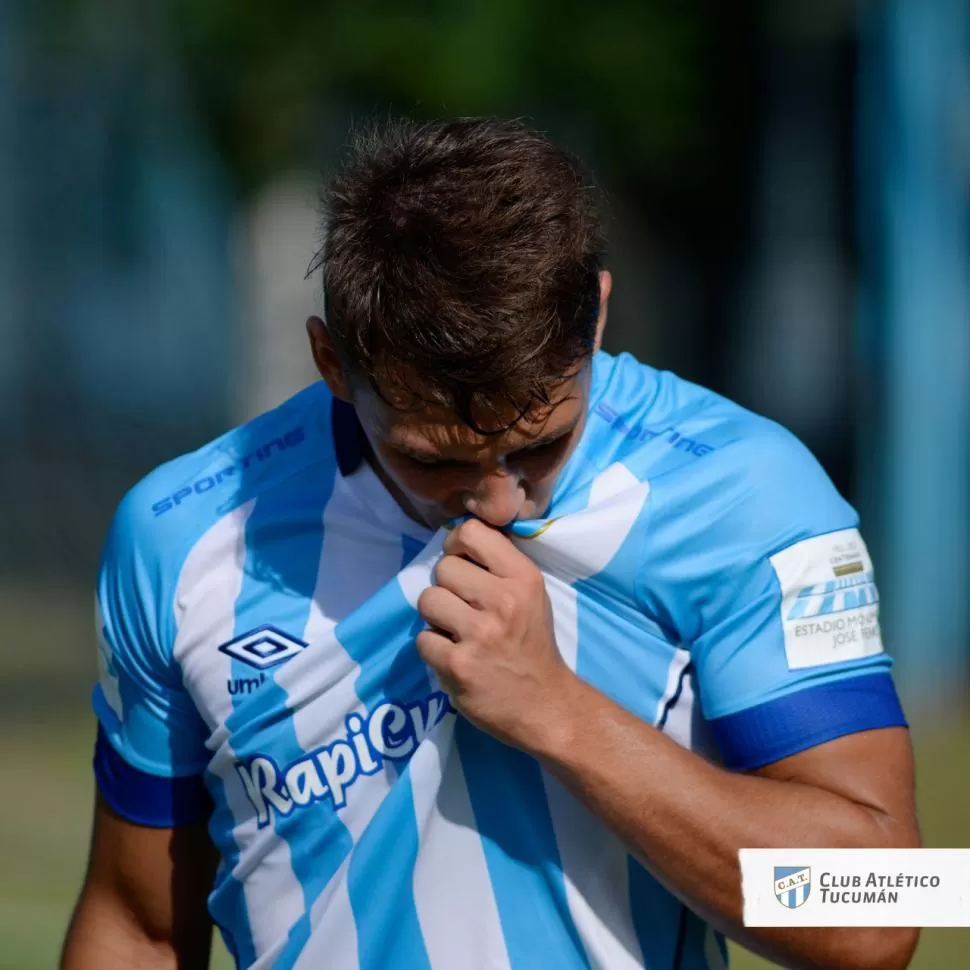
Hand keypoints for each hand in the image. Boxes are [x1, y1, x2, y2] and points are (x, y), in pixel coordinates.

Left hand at [416, 518, 575, 749]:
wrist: (545, 706)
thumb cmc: (533, 645)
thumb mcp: (531, 595)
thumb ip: (498, 566)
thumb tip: (457, 538)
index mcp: (523, 578)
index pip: (471, 532)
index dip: (456, 545)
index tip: (461, 564)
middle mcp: (503, 601)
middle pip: (444, 568)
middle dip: (448, 588)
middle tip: (464, 610)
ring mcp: (479, 634)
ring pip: (427, 600)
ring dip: (436, 618)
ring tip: (457, 633)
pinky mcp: (458, 665)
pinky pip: (423, 639)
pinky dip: (434, 650)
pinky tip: (455, 657)